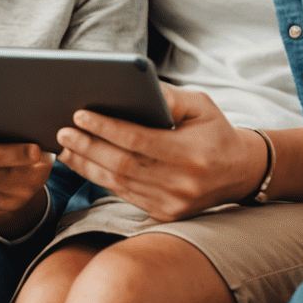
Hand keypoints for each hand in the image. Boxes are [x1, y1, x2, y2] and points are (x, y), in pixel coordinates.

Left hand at [54, 85, 268, 221]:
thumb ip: (170, 98)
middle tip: (63, 131)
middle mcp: (181, 183)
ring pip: (119, 184)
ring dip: (87, 165)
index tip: (80, 114)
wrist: (239, 172)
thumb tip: (135, 87)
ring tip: (65, 147)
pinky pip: (125, 195)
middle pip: (123, 165)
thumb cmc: (215, 131)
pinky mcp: (164, 214)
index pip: (138, 140)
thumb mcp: (201, 106)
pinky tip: (85, 163)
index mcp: (191, 153)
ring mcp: (171, 203)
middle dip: (89, 146)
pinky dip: (101, 179)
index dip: (106, 128)